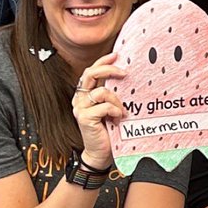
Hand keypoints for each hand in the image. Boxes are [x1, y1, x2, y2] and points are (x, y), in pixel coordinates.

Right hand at [70, 53, 124, 169]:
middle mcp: (80, 99)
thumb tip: (128, 77)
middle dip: (108, 69)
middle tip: (124, 72)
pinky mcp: (84, 118)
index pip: (91, 71)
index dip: (102, 61)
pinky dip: (115, 110)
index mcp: (85, 94)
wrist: (101, 153)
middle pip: (90, 74)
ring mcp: (80, 108)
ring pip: (101, 91)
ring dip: (116, 100)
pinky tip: (118, 118)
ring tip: (122, 112)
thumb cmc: (109, 130)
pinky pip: (104, 106)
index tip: (116, 55)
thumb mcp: (112, 108)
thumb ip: (114, 94)